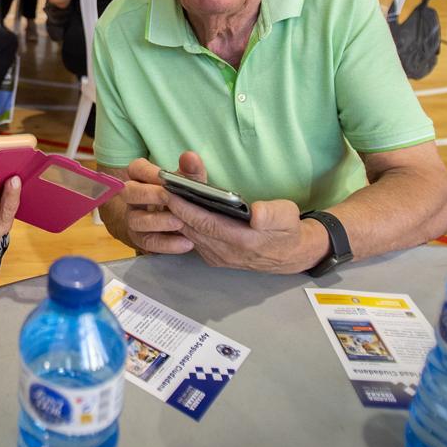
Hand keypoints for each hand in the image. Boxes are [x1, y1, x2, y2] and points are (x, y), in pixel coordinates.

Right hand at [116, 155, 196, 254]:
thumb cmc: (182, 197)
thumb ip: (191, 171)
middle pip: (128, 192)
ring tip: (180, 222)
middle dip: (148, 194)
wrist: (183, 226)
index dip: (148, 172)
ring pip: (136, 220)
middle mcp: (134, 198)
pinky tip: (186, 243)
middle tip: (168, 198)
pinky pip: (148, 242)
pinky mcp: (141, 239)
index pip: (135, 168)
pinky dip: (167, 244)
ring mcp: (134, 219)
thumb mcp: (189, 184)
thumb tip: (190, 157)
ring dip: (158, 221)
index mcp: (142, 179)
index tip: (165, 177)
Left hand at [131, 153, 325, 273]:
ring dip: (174, 216)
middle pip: (192, 228)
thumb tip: (256, 213)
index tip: (169, 191)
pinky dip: (182, 224)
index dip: (185, 208)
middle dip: (172, 209)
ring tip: (161, 194)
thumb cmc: (287, 229)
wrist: (291, 256)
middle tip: (156, 188)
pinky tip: (175, 209)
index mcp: (242, 241)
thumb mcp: (288, 216)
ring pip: (189, 235)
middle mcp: (225, 252)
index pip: (206, 223)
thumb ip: (273, 214)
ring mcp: (218, 257)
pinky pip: (193, 240)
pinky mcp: (215, 258)